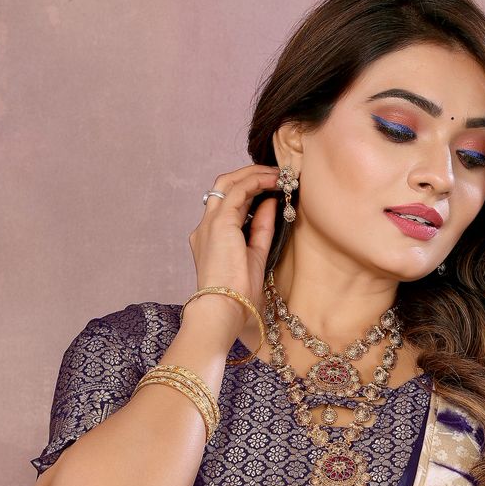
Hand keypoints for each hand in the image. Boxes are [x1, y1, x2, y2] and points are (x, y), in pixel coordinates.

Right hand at [186, 162, 280, 346]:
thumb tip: (271, 202)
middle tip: (276, 175)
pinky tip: (274, 182)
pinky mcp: (219, 223)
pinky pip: (238, 191)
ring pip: (228, 183)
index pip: (228, 205)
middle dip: (250, 176)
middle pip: (224, 187)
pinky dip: (256, 182)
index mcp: (211, 239)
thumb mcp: (256, 256)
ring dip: (254, 174)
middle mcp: (205, 227)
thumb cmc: (237, 297)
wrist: (223, 311)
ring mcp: (210, 223)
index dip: (250, 192)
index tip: (272, 188)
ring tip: (279, 174)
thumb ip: (261, 228)